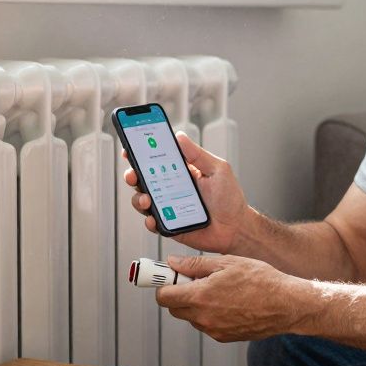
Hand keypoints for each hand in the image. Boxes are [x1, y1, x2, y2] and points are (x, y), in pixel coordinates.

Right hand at [121, 132, 249, 253]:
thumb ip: (198, 154)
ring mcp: (168, 207)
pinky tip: (153, 218)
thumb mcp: (217, 169)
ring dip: (139, 198)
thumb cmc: (230, 198)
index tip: (130, 148)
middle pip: (143, 179)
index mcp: (180, 172)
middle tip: (132, 174)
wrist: (236, 228)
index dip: (140, 153)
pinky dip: (149, 221)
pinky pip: (153, 223)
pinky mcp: (169, 225)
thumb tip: (179, 137)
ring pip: (143, 200)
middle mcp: (170, 188)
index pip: (155, 160)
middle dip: (132, 175)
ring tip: (147, 198)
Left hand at [154, 254, 308, 341]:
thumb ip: (195, 264)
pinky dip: (210, 314)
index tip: (167, 277)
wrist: (286, 304)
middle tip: (193, 280)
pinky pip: (207, 324)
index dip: (163, 285)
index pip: (163, 297)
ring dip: (195, 304)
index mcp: (200, 297)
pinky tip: (228, 302)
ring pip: (191, 317)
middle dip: (178, 293)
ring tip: (218, 290)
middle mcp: (203, 317)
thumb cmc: (261, 280)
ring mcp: (213, 330)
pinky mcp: (224, 337)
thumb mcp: (226, 263)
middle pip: (174, 308)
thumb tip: (173, 263)